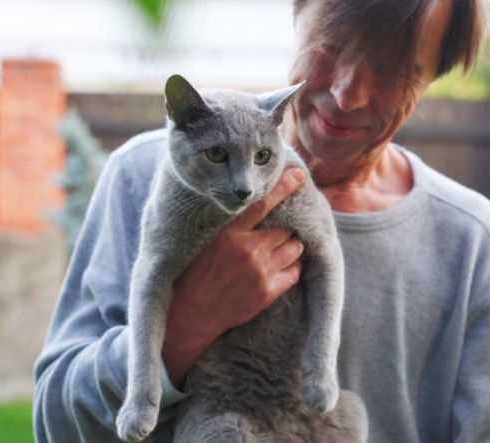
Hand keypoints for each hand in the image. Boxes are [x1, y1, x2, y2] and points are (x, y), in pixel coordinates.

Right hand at [161, 167, 306, 385]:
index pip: (262, 203)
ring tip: (280, 249)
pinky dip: (292, 267)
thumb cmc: (195, 273)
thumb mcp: (205, 240)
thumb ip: (229, 223)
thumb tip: (250, 201)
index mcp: (229, 233)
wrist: (190, 313)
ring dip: (291, 245)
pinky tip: (281, 267)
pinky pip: (295, 271)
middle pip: (285, 227)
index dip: (283, 187)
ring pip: (295, 248)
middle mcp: (247, 250)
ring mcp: (260, 271)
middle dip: (286, 227)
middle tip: (279, 230)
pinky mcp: (268, 292)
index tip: (298, 175)